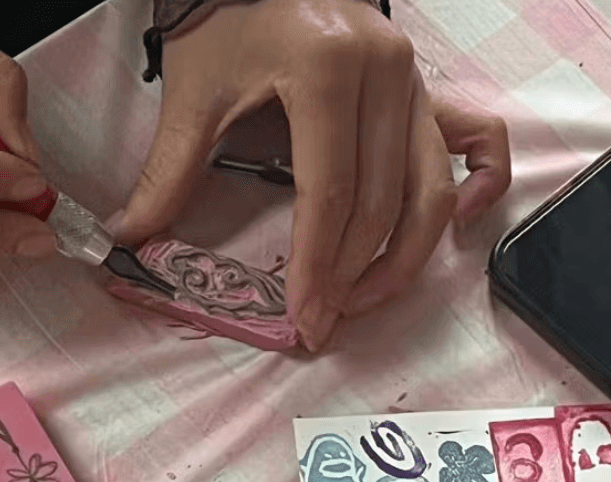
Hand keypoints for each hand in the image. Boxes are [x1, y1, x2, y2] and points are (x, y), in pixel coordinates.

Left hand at [115, 0, 510, 350]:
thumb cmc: (227, 12)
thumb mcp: (196, 89)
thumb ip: (169, 170)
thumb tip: (131, 237)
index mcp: (327, 70)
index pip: (330, 195)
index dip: (316, 266)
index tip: (303, 317)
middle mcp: (386, 75)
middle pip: (382, 205)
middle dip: (352, 276)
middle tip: (324, 321)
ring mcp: (415, 82)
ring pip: (431, 193)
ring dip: (404, 258)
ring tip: (365, 297)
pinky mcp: (427, 89)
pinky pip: (478, 142)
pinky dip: (479, 185)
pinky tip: (455, 226)